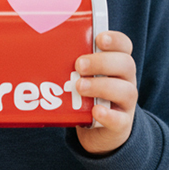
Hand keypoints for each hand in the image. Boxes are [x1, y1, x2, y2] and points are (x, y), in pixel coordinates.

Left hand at [74, 31, 137, 154]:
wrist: (99, 130)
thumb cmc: (88, 94)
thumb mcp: (83, 75)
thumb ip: (73, 62)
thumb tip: (43, 42)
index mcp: (117, 63)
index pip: (124, 45)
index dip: (115, 40)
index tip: (99, 39)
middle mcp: (126, 80)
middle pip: (126, 64)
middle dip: (101, 62)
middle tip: (78, 65)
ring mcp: (126, 103)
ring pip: (126, 91)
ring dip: (101, 86)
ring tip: (79, 87)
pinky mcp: (122, 124)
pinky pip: (120, 119)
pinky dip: (108, 115)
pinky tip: (95, 111)